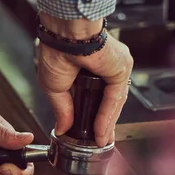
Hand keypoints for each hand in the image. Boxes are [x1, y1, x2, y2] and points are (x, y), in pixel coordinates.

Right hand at [37, 13, 133, 146]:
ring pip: (113, 102)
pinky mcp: (120, 69)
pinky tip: (101, 130)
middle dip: (104, 123)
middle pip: (108, 101)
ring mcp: (114, 67)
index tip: (91, 133)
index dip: (94, 117)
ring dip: (106, 123)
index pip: (96, 97)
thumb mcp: (54, 88)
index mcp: (88, 68)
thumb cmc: (55, 49)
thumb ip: (63, 109)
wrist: (63, 35)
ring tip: (100, 140)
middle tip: (101, 140)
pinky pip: (114, 98)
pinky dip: (107, 116)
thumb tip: (62, 128)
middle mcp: (104, 67)